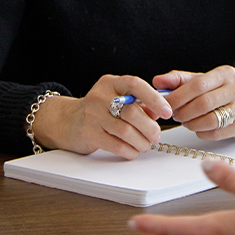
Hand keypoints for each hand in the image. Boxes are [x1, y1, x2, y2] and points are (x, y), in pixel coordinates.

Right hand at [31, 74, 172, 158]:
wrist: (68, 121)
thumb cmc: (99, 110)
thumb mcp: (118, 99)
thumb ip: (139, 104)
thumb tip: (159, 112)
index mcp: (111, 83)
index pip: (135, 85)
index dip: (154, 98)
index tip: (167, 111)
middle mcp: (100, 96)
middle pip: (132, 112)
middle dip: (150, 127)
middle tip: (156, 135)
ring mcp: (92, 115)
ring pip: (125, 131)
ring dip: (141, 141)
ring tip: (146, 145)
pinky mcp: (89, 133)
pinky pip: (116, 145)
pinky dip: (130, 150)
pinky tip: (133, 151)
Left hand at [155, 67, 234, 140]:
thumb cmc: (224, 92)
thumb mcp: (204, 80)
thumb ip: (180, 80)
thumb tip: (158, 82)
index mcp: (225, 74)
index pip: (198, 84)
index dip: (179, 96)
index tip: (166, 104)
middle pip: (203, 104)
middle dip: (184, 112)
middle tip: (175, 115)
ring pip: (210, 120)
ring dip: (191, 124)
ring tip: (186, 122)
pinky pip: (217, 133)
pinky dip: (202, 133)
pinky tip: (198, 128)